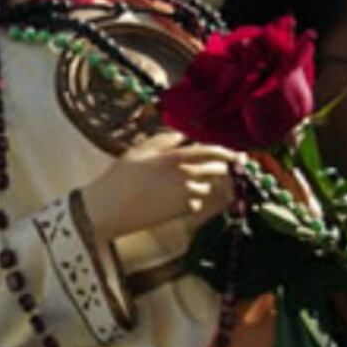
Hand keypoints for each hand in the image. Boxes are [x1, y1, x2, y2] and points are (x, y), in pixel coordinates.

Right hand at [80, 132, 236, 240]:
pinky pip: (197, 201)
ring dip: (202, 182)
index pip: (212, 151)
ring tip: (178, 181)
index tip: (235, 152)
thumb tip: (185, 135)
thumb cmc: (122, 176)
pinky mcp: (184, 212)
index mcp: (176, 158)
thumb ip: (167, 140)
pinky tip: (171, 196)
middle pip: (217, 169)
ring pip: (207, 185)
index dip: (227, 151)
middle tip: (209, 164)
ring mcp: (187, 195)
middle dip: (217, 166)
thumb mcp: (142, 150)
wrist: (111, 209)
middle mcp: (186, 176)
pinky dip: (191, 198)